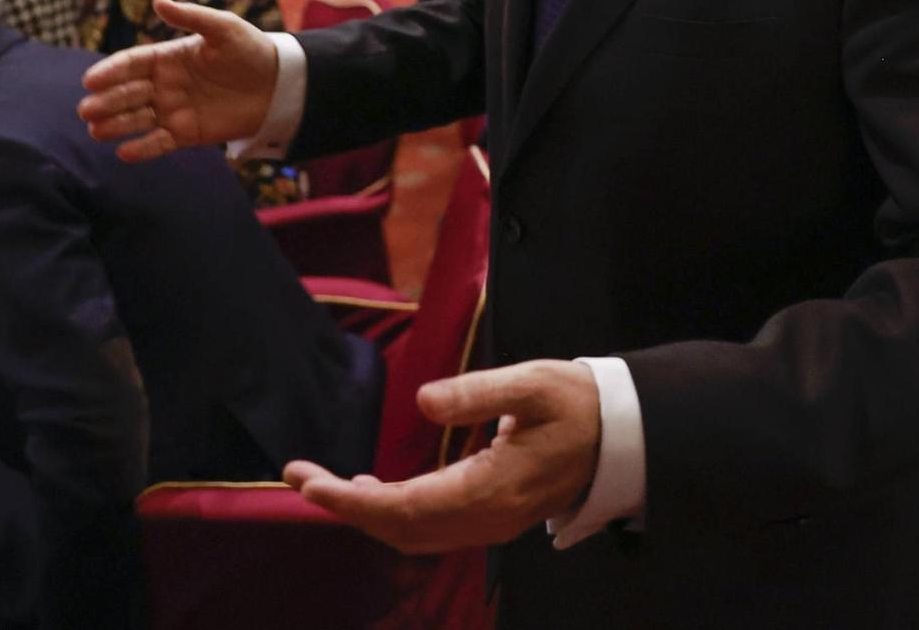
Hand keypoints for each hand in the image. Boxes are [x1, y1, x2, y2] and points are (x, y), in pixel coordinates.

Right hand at [77, 0, 278, 162]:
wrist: (278, 84)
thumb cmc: (250, 50)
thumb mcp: (223, 28)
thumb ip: (190, 17)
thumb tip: (157, 1)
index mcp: (166, 58)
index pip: (131, 64)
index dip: (110, 71)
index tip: (90, 80)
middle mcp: (163, 85)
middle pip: (127, 93)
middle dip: (106, 101)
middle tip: (86, 110)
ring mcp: (173, 110)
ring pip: (137, 119)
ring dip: (116, 125)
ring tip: (95, 131)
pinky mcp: (186, 134)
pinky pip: (159, 142)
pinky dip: (143, 149)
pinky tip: (124, 153)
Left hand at [283, 360, 600, 553]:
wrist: (621, 436)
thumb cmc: (576, 403)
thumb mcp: (532, 383)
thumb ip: (478, 392)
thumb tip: (424, 401)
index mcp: (489, 490)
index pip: (403, 507)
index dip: (349, 501)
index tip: (306, 484)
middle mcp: (485, 519)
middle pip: (399, 529)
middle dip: (343, 507)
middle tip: (297, 476)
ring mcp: (489, 524)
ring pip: (413, 534)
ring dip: (364, 513)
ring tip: (321, 483)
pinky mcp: (491, 517)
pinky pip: (430, 528)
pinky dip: (391, 514)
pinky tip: (371, 489)